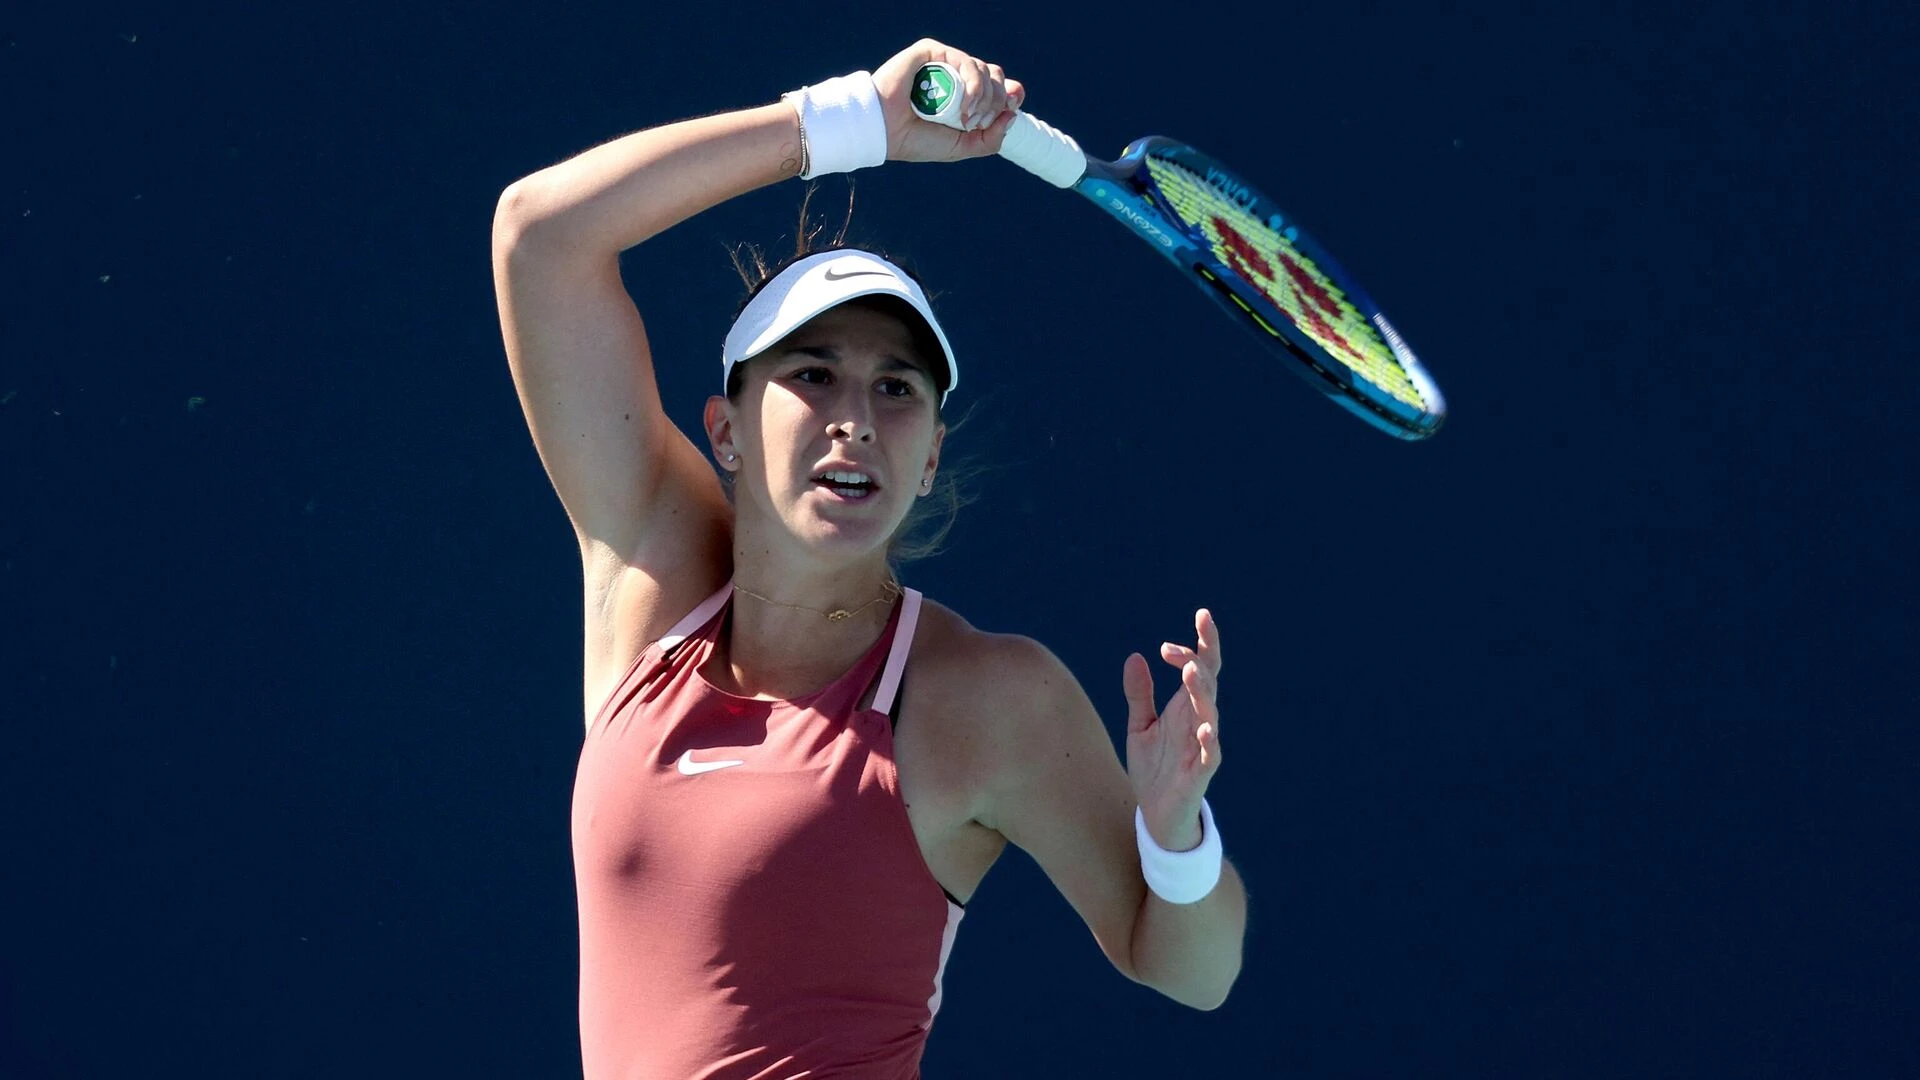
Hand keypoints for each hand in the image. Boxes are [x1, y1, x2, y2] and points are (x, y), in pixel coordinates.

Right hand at [872, 39, 1024, 163]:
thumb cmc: (917, 141)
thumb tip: (1012, 113)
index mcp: (962, 95)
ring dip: (984, 97)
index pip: (997, 84)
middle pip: (995, 75)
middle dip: (996, 100)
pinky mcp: (931, 53)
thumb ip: (990, 139)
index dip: (1011, 92)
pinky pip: (965, 61)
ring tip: (967, 118)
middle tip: (978, 123)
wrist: (886, 132)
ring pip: (984, 69)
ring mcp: (943, 63)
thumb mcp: (961, 148)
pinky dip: (973, 85)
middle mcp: (955, 76)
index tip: (1013, 106)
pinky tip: (964, 106)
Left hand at [1122, 609, 1223, 850]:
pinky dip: (1209, 742)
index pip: (1201, 667)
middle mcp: (1197, 721)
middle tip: (1176, 649)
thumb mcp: (1140, 726)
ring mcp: (1200, 747)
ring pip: (1209, 714)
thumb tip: (1135, 657)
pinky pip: (1209, 756)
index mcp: (1185, 707)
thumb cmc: (1155, 769)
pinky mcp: (1199, 774)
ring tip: (1191, 671)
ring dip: (1201, 693)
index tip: (1191, 623)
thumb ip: (1139, 694)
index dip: (1202, 643)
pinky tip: (1204, 729)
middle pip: (1207, 684)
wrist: (1155, 814)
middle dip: (1197, 661)